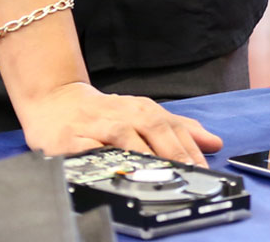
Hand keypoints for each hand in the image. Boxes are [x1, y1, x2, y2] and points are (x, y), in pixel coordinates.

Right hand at [14, 81, 220, 164]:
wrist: (56, 99)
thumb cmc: (105, 112)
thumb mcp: (144, 114)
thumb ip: (179, 128)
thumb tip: (213, 142)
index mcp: (143, 110)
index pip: (173, 127)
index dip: (190, 147)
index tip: (204, 167)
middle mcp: (124, 114)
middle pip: (153, 129)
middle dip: (172, 151)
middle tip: (186, 171)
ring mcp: (98, 125)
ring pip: (124, 136)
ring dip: (142, 152)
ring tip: (157, 170)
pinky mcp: (71, 138)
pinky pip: (88, 148)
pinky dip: (102, 156)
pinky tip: (114, 166)